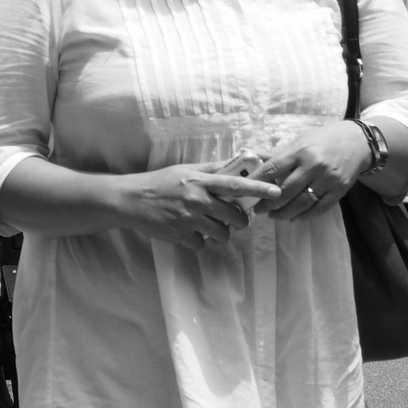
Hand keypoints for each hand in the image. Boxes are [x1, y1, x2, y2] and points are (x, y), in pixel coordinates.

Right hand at [117, 162, 283, 249]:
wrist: (130, 200)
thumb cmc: (159, 182)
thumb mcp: (185, 171)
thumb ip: (212, 170)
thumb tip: (237, 163)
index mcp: (200, 181)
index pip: (236, 185)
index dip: (259, 188)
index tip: (277, 191)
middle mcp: (197, 200)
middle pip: (235, 217)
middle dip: (238, 220)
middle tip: (230, 217)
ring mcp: (188, 219)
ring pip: (222, 234)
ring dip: (219, 232)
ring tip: (206, 224)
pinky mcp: (180, 235)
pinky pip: (202, 244)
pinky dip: (198, 240)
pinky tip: (188, 231)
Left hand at [250, 122, 371, 221]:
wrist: (357, 142)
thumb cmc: (322, 140)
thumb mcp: (298, 141)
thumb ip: (277, 154)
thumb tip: (249, 157)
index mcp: (299, 152)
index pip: (272, 169)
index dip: (256, 183)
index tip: (244, 192)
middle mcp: (313, 166)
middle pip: (286, 191)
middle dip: (268, 203)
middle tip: (257, 210)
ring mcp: (328, 180)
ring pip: (302, 203)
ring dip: (284, 213)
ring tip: (273, 215)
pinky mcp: (340, 190)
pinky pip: (320, 208)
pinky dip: (305, 216)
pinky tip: (294, 218)